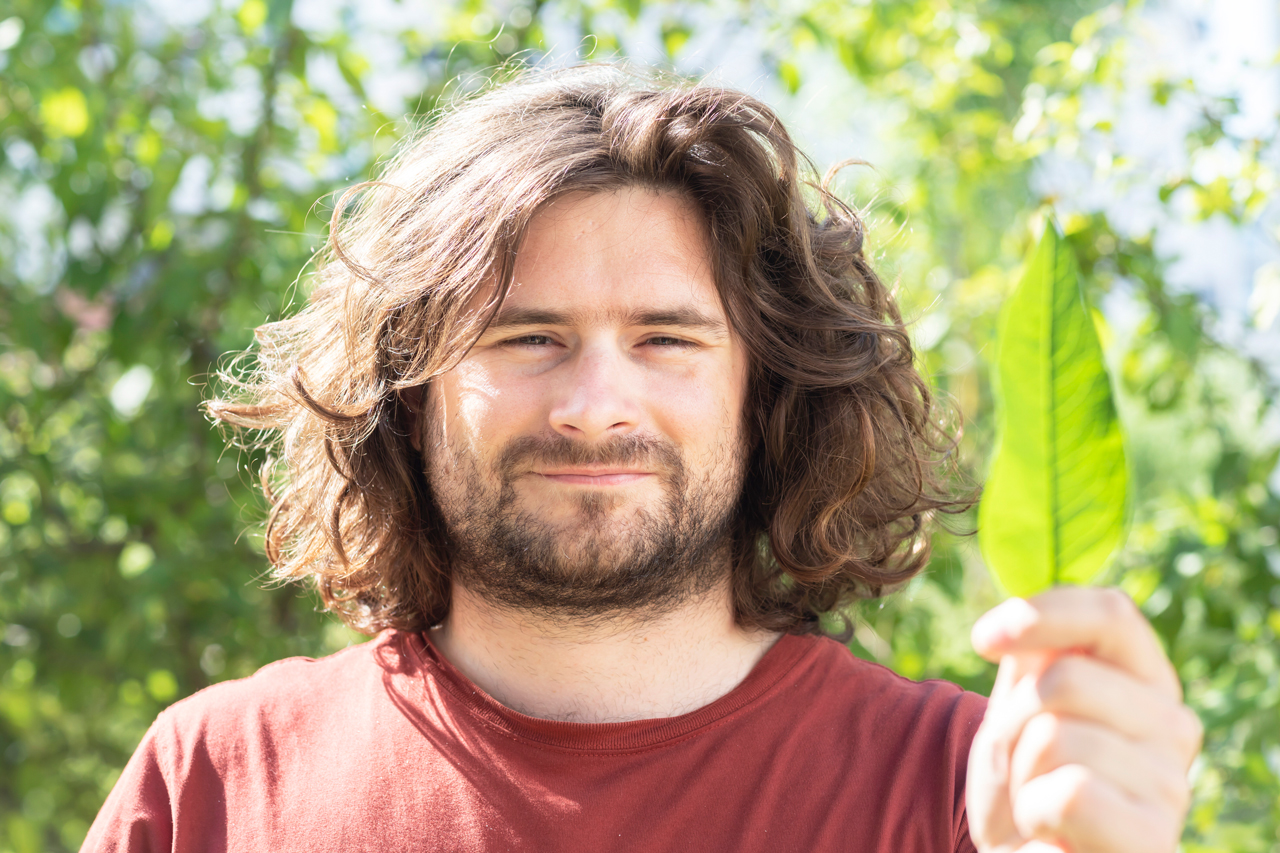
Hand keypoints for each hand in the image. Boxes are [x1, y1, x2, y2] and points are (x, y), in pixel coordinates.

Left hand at [965, 587, 1202, 852]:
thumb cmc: (1027, 776)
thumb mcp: (1021, 704)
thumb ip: (1033, 655)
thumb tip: (1019, 615)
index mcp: (1147, 679)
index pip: (1110, 614)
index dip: (1042, 614)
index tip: (983, 640)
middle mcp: (1174, 725)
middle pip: (1064, 678)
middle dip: (1014, 718)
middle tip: (1021, 759)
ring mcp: (1171, 785)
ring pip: (1055, 737)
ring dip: (1020, 771)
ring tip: (1035, 797)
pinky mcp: (1153, 839)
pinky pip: (1069, 794)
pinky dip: (1034, 810)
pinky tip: (1047, 830)